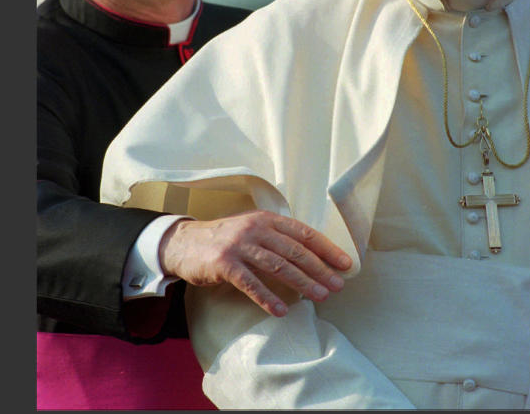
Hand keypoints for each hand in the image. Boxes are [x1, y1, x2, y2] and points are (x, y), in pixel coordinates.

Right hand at [158, 209, 352, 316]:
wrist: (184, 243)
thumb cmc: (225, 239)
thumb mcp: (253, 230)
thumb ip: (277, 238)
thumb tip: (313, 258)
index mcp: (267, 219)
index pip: (304, 233)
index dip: (327, 249)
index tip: (345, 264)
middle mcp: (255, 228)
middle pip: (295, 251)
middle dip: (319, 269)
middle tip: (337, 285)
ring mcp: (240, 245)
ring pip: (278, 266)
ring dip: (302, 283)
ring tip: (319, 297)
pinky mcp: (224, 264)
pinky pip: (251, 283)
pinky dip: (267, 297)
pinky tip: (281, 310)